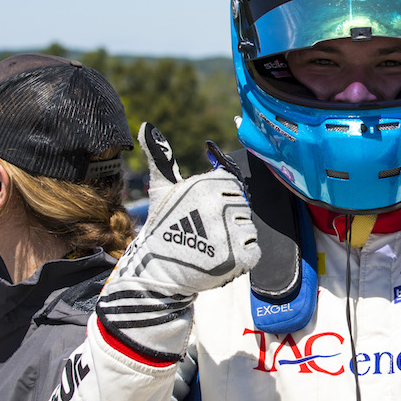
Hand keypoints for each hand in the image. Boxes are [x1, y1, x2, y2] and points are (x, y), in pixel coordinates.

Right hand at [96, 124, 259, 361]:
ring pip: (248, 228)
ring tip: (208, 245)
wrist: (157, 274)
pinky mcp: (240, 258)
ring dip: (233, 238)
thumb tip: (147, 126)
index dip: (219, 200)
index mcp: (207, 186)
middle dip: (226, 219)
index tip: (201, 212)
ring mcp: (231, 233)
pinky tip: (218, 258)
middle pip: (242, 206)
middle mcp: (221, 207)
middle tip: (202, 232)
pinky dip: (240, 257)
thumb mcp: (162, 190)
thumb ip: (162, 158)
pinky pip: (253, 250)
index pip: (232, 184)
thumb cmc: (162, 228)